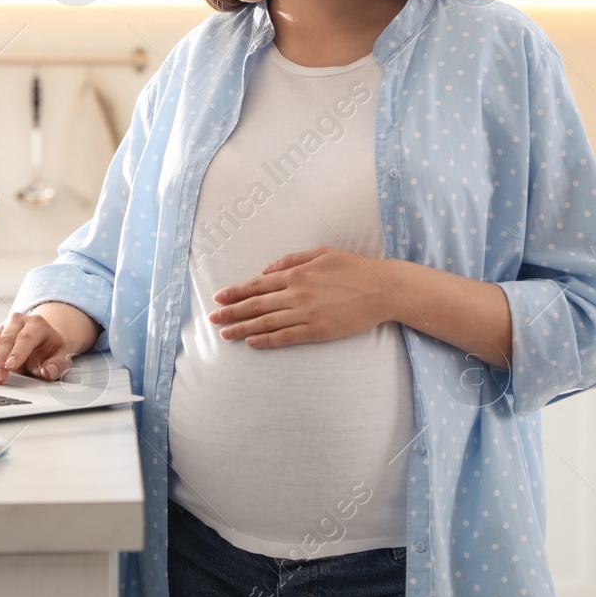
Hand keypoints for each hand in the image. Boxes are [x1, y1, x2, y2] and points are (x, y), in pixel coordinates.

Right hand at [0, 311, 76, 382]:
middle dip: (0, 359)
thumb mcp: (61, 356)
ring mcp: (2, 327)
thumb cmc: (50, 349)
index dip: (17, 352)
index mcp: (37, 324)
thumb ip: (58, 364)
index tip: (10, 366)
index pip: (26, 337)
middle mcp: (18, 322)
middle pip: (6, 338)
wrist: (41, 340)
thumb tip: (49, 371)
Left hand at [208, 246, 394, 347]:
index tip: (218, 298)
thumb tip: (267, 268)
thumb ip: (293, 260)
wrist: (383, 289)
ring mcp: (306, 313)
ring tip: (225, 335)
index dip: (236, 292)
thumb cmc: (355, 268)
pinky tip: (252, 342)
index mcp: (297, 273)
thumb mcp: (322, 253)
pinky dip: (267, 340)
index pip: (258, 284)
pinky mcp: (318, 331)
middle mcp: (297, 293)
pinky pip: (286, 337)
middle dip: (231, 312)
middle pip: (256, 305)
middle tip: (212, 319)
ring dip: (243, 329)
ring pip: (266, 323)